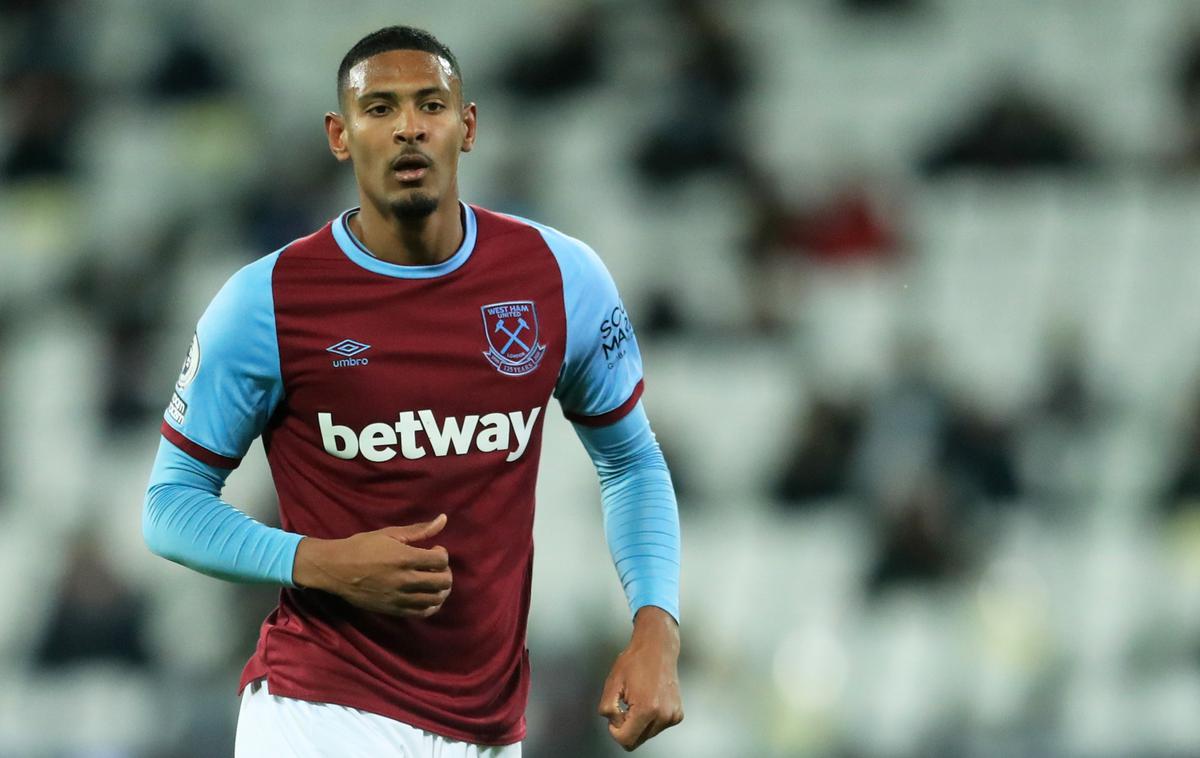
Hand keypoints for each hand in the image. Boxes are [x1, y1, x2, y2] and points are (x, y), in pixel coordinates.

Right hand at [292, 514, 451, 617]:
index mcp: (405, 558)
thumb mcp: (390, 533)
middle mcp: (405, 580)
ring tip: (433, 581)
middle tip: (436, 567)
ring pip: (435, 599)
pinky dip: (430, 606)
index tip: (433, 551)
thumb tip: (444, 519)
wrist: (336, 569)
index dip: (442, 554)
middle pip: (442, 582)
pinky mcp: (393, 610)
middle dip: (445, 572)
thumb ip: (419, 530)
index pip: (441, 561)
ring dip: (440, 590)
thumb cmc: (362, 547)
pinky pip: (421, 613)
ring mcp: (400, 597)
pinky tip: (427, 596)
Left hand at [598, 606, 682, 750]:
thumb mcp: (612, 683)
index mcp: (647, 709)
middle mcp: (663, 716)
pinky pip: (657, 727)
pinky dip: (650, 719)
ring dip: (638, 723)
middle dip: (627, 727)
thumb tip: (614, 723)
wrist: (658, 647)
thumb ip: (607, 709)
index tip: (616, 714)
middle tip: (625, 705)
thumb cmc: (635, 661)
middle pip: (637, 741)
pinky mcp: (677, 714)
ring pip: (646, 735)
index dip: (615, 730)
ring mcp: (672, 716)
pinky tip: (649, 700)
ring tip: (638, 700)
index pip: (626, 740)